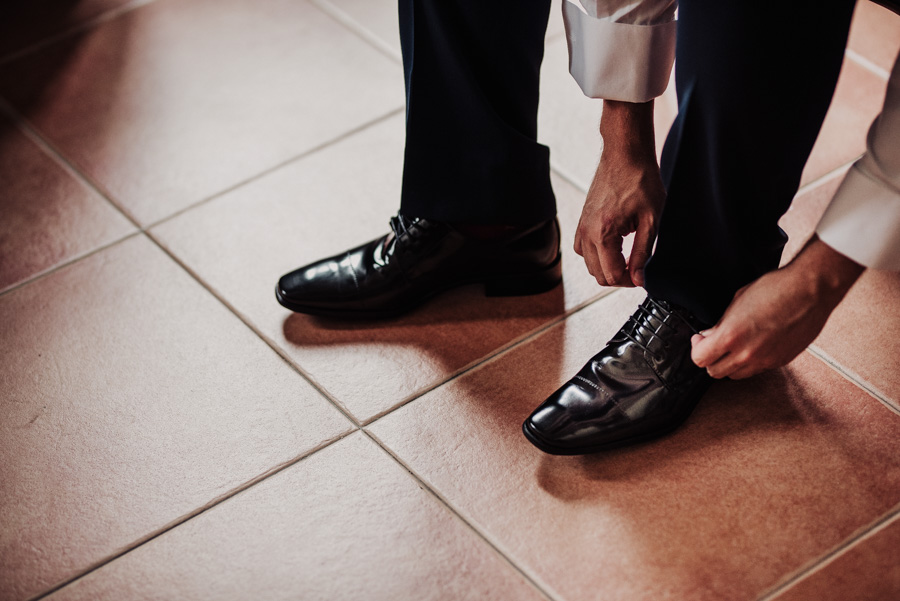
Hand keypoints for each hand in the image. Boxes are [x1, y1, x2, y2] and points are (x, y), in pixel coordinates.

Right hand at [574, 100, 664, 287]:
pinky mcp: (581, 221)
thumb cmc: (641, 181)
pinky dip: (597, 256)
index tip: (642, 276)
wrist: (625, 155)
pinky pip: (583, 250)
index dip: (630, 281)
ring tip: (628, 258)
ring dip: (607, 267)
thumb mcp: (650, 221)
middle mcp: (587, 232)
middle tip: (637, 269)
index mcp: (604, 233)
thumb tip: (638, 280)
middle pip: (598, 274)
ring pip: (589, 265)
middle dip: (619, 277)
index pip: (612, 275)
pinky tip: (613, 247)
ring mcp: (581, 226)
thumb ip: (642, 253)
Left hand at [691, 237, 863, 378]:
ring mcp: (765, 360)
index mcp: (731, 336)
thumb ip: (721, 323)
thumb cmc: (777, 289)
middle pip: (714, 372)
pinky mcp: (780, 361)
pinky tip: (753, 346)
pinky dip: (750, 362)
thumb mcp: (738, 301)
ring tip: (733, 347)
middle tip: (713, 345)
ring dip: (729, 364)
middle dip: (710, 359)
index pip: (700, 359)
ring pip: (735, 375)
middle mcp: (747, 353)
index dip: (696, 348)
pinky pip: (756, 370)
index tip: (699, 340)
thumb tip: (709, 335)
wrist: (810, 290)